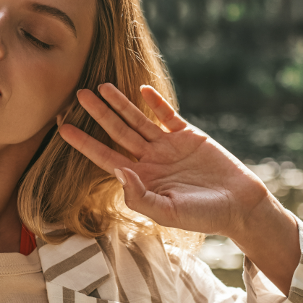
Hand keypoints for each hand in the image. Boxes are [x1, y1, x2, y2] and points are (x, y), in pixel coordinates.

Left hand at [59, 83, 278, 240]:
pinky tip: (141, 89)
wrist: (239, 206)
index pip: (105, 157)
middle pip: (117, 132)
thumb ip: (140, 197)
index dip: (84, 142)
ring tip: (101, 86)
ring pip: (137, 120)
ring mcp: (168, 146)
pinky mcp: (188, 135)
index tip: (63, 128)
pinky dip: (155, 102)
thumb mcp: (168, 213)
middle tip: (78, 94)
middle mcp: (150, 160)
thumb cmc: (203, 216)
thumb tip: (119, 172)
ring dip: (120, 104)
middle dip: (97, 114)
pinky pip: (167, 115)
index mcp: (141, 179)